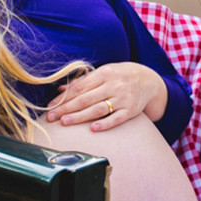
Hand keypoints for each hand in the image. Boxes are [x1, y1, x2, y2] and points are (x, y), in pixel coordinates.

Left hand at [46, 62, 165, 130]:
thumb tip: (61, 89)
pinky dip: (105, 124)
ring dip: (80, 116)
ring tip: (65, 122)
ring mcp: (123, 98)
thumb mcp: (105, 72)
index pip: (80, 87)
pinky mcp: (131, 110)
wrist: (149, 80)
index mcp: (105, 73)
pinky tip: (93, 128)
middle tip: (51, 117)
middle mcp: (114, 85)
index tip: (50, 106)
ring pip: (98, 109)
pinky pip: (116, 118)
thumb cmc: (122, 76)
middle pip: (86, 99)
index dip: (64, 97)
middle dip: (66, 108)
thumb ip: (84, 81)